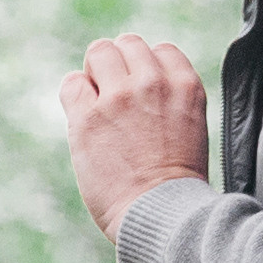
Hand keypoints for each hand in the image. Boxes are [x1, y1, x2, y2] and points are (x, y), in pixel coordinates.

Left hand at [58, 34, 209, 243]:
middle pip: (128, 44)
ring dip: (95, 74)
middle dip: (119, 66)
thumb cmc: (175, 187)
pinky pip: (72, 83)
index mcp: (186, 87)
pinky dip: (75, 94)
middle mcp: (154, 83)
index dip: (148, 70)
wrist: (161, 217)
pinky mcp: (88, 117)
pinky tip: (84, 118)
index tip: (143, 96)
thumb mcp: (190, 130)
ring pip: (99, 52)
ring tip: (99, 106)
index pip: (162, 50)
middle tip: (117, 99)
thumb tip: (138, 84)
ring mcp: (119, 97)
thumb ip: (170, 100)